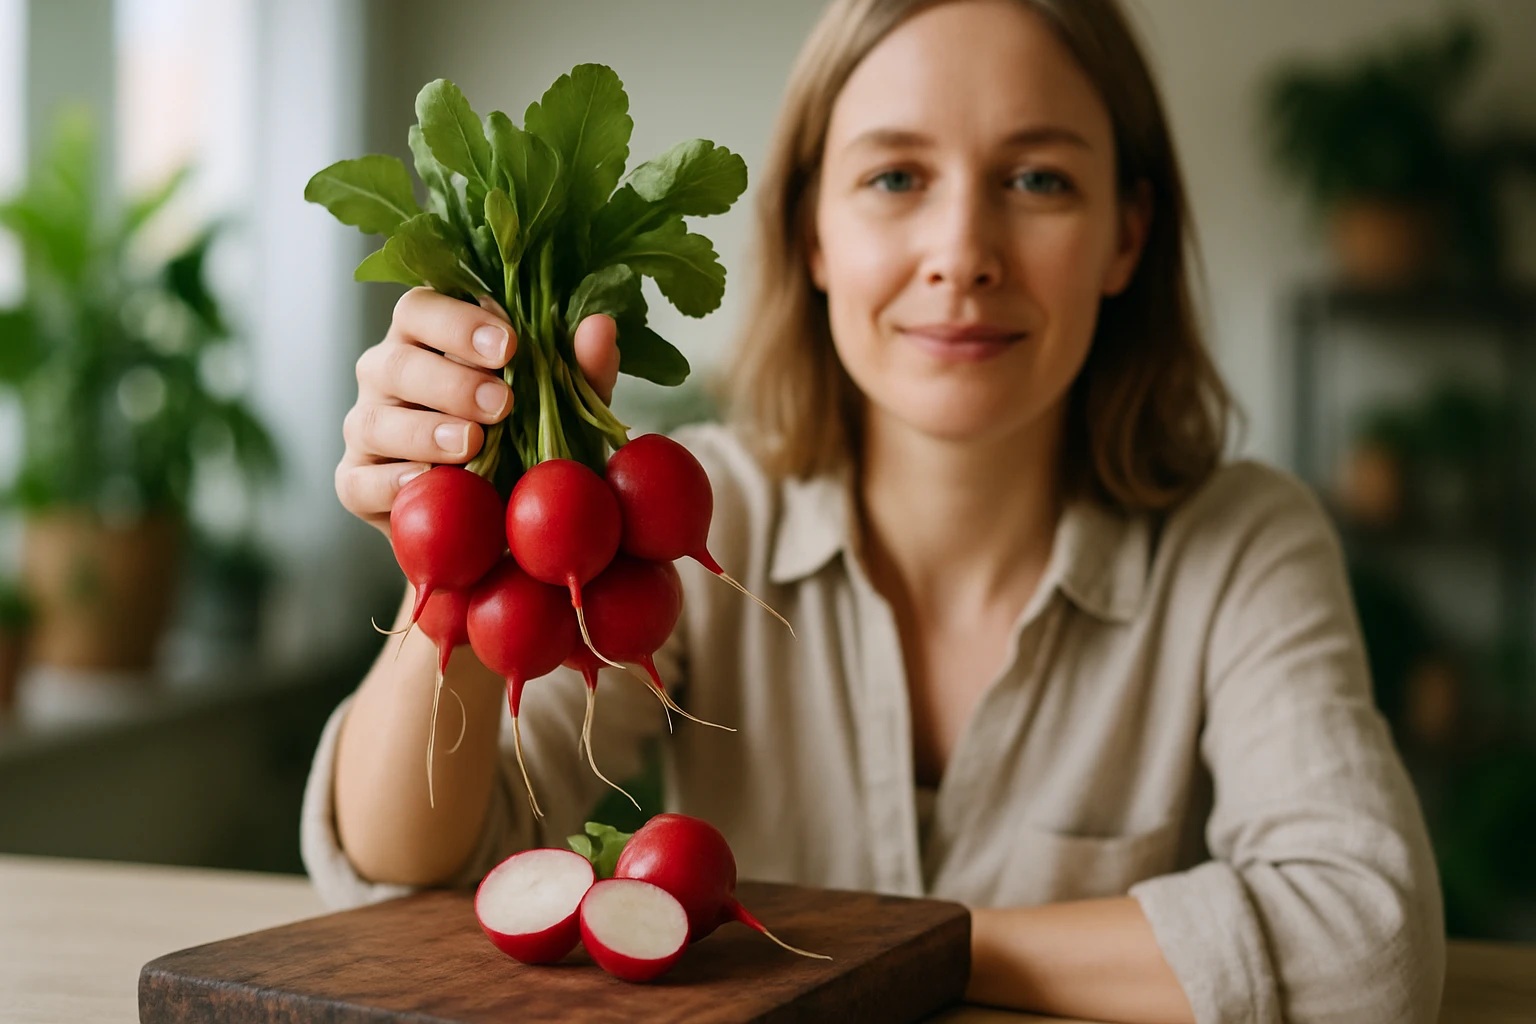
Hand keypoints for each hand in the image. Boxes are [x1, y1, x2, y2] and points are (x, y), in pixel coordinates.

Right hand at [337, 287, 620, 535]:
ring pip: (374, 419)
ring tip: (471, 444)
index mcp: (428, 340)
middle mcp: (388, 375)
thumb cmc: (526, 445)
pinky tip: (428, 484)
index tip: (509, 345)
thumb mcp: (564, 410)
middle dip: (450, 381)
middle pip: (394, 360)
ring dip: (424, 431)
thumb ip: (580, 371)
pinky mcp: (356, 482)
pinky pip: (360, 481)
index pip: (420, 308)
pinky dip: (393, 485)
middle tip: (502, 403)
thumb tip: (599, 326)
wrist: (501, 526)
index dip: (457, 322)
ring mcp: (368, 428)